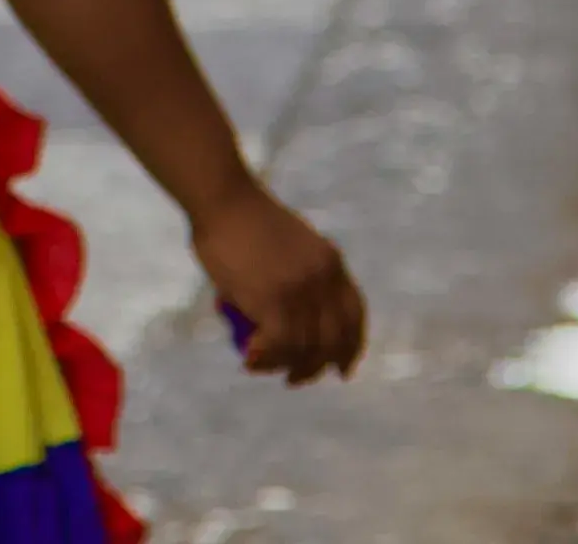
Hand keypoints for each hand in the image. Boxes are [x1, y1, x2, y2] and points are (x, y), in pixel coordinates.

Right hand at [193, 187, 366, 384]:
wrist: (223, 198)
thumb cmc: (240, 217)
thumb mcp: (285, 244)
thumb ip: (295, 275)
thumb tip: (282, 317)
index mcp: (331, 261)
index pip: (354, 314)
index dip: (352, 346)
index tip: (342, 368)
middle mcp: (324, 279)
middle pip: (335, 339)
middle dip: (317, 366)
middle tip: (294, 379)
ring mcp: (301, 291)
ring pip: (304, 349)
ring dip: (282, 366)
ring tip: (257, 366)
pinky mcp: (275, 301)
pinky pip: (279, 346)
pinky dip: (265, 358)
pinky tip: (249, 357)